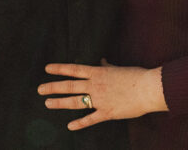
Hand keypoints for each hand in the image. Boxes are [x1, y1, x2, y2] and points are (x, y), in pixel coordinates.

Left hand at [37, 61, 166, 129]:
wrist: (148, 88)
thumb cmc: (136, 76)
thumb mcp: (119, 68)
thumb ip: (107, 66)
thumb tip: (102, 60)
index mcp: (98, 72)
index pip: (74, 69)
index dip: (59, 69)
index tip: (47, 69)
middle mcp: (95, 85)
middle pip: (69, 86)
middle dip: (53, 87)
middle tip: (39, 89)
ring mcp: (100, 99)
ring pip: (75, 101)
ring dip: (60, 103)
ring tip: (47, 103)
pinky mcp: (107, 113)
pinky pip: (90, 119)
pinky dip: (79, 123)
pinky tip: (69, 126)